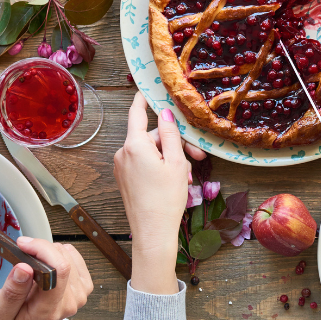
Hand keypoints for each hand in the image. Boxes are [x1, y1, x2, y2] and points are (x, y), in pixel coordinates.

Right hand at [0, 238, 92, 319]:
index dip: (42, 251)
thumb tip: (23, 268)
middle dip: (41, 248)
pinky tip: (46, 263)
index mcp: (48, 310)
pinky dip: (58, 253)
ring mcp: (80, 294)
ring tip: (32, 263)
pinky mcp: (84, 286)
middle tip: (22, 249)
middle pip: (64, 260)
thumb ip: (11, 292)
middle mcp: (69, 303)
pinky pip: (74, 256)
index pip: (57, 271)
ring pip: (68, 255)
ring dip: (48, 252)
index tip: (22, 245)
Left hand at [114, 93, 203, 294]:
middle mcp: (123, 153)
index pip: (138, 112)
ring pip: (150, 150)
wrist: (152, 233)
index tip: (150, 87)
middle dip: (174, 141)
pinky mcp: (125, 179)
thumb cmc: (166, 199)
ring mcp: (122, 167)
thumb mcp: (177, 163)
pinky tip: (176, 179)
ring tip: (189, 173)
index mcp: (134, 145)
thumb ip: (170, 134)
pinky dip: (160, 165)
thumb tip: (165, 113)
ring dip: (170, 156)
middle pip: (151, 135)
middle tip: (198, 155)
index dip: (145, 98)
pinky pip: (143, 163)